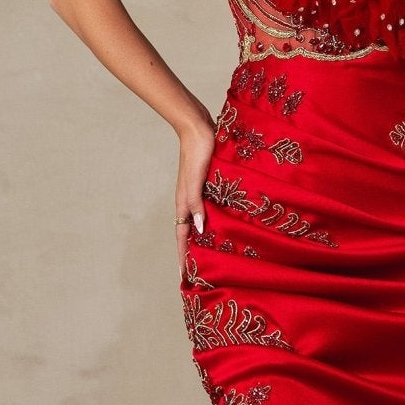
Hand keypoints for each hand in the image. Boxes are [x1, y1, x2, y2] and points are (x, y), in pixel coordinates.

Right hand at [175, 117, 215, 277]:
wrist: (199, 128)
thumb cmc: (198, 152)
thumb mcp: (196, 180)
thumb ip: (196, 203)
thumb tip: (199, 229)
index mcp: (184, 203)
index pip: (182, 236)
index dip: (183, 256)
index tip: (185, 276)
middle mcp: (189, 201)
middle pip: (189, 233)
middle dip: (191, 253)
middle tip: (199, 273)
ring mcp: (197, 194)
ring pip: (199, 222)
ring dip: (202, 238)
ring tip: (210, 256)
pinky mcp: (206, 186)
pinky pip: (207, 210)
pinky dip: (211, 222)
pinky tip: (222, 226)